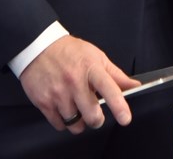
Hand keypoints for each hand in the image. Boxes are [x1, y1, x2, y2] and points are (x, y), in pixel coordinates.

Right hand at [19, 35, 139, 133]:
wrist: (38, 46)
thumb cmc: (70, 52)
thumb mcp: (96, 56)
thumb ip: (116, 74)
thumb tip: (135, 86)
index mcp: (90, 68)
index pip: (108, 88)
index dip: (118, 105)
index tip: (125, 118)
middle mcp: (74, 81)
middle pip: (92, 116)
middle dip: (96, 119)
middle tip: (94, 112)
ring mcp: (58, 93)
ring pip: (76, 124)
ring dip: (79, 120)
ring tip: (76, 106)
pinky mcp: (44, 102)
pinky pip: (60, 125)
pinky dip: (64, 121)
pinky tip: (63, 107)